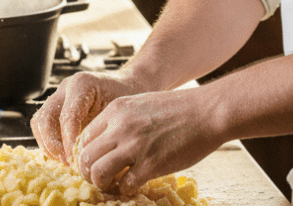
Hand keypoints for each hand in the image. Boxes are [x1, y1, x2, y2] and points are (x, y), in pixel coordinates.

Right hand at [30, 70, 138, 164]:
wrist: (129, 86)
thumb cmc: (128, 100)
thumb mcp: (120, 114)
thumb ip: (104, 131)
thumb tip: (89, 159)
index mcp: (82, 84)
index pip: (67, 118)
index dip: (69, 143)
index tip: (78, 161)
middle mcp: (66, 86)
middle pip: (45, 118)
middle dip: (54, 145)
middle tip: (68, 163)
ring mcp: (58, 94)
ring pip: (38, 121)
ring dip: (48, 145)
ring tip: (65, 161)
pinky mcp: (55, 105)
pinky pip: (42, 124)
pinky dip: (48, 142)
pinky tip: (64, 156)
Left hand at [72, 86, 225, 194]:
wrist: (208, 112)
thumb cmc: (178, 108)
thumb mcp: (141, 104)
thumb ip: (121, 120)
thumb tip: (106, 142)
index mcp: (116, 111)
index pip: (84, 138)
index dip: (87, 155)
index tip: (96, 163)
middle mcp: (120, 127)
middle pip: (86, 157)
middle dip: (89, 173)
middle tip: (100, 178)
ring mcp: (135, 146)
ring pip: (98, 173)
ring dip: (102, 183)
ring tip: (113, 184)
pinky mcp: (151, 164)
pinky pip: (125, 184)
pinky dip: (125, 189)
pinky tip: (134, 185)